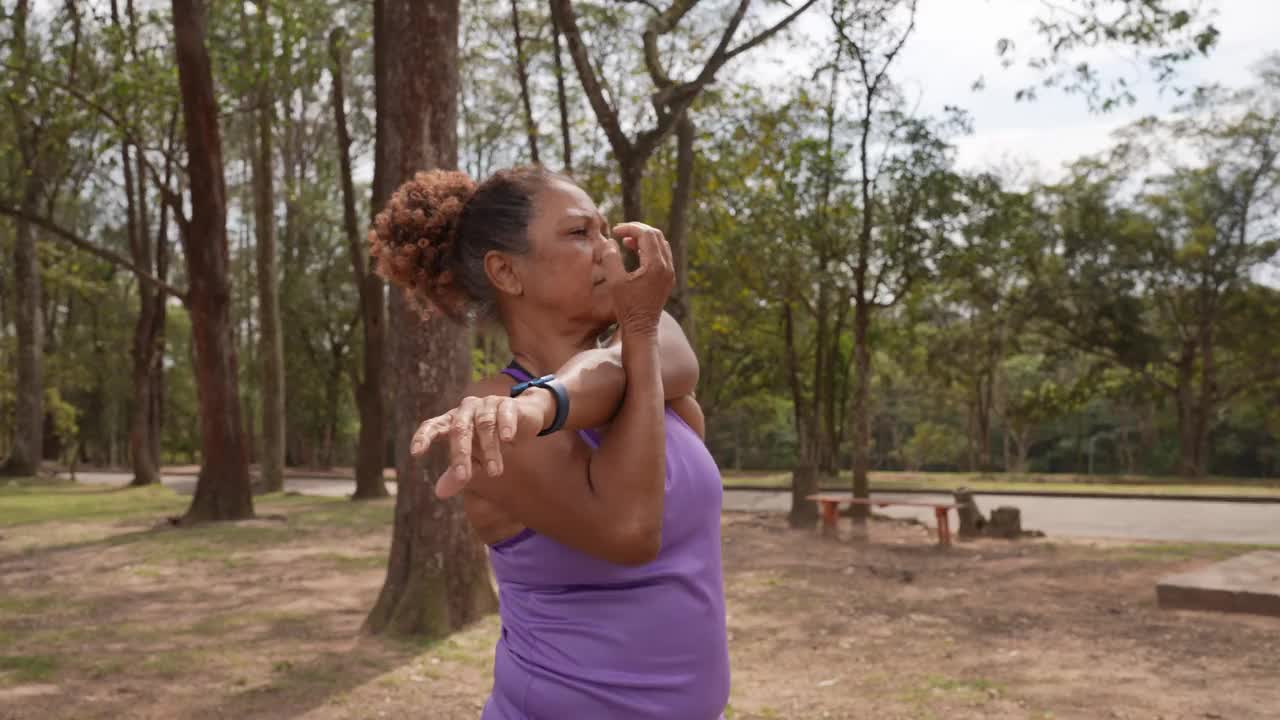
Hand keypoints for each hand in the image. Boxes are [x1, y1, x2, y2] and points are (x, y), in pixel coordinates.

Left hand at [410, 391, 551, 497]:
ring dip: (489, 450)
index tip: (416, 453)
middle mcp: (466, 410)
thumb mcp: (474, 460)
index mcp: (452, 421)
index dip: (423, 437)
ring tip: (494, 473)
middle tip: (463, 478)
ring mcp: (486, 404)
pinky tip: (507, 439)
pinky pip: (504, 413)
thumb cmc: (490, 440)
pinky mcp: (507, 404)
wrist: (522, 420)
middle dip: (460, 455)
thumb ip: (457, 474)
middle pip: (459, 429)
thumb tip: (440, 494)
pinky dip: (505, 425)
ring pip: (484, 425)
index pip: (433, 426)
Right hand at [604, 222, 673, 335]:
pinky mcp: (668, 278)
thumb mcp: (614, 281)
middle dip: (638, 230)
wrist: (641, 328)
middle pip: (656, 235)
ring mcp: (670, 273)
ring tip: (627, 242)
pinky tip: (636, 253)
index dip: (630, 228)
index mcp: (655, 265)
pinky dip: (650, 249)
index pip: (646, 234)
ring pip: (661, 244)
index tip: (615, 231)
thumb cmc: (626, 307)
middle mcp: (667, 267)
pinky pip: (662, 255)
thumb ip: (611, 258)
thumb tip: (610, 241)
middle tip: (620, 233)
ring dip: (644, 239)